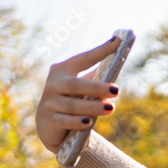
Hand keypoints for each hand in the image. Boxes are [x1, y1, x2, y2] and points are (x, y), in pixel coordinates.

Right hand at [35, 36, 121, 153]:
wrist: (50, 126)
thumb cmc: (72, 102)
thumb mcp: (82, 90)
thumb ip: (95, 82)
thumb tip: (114, 76)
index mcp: (63, 71)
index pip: (84, 59)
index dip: (101, 51)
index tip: (118, 41)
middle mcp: (54, 84)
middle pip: (76, 84)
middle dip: (97, 87)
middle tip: (117, 90)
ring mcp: (49, 102)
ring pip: (72, 105)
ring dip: (92, 107)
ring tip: (110, 109)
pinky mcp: (48, 120)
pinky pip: (64, 121)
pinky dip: (77, 121)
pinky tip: (88, 122)